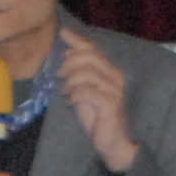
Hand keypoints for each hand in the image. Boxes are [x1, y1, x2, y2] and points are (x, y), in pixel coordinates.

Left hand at [55, 27, 136, 175]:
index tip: (62, 33)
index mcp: (110, 71)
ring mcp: (114, 89)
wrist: (112, 142)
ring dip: (69, 82)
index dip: (77, 40)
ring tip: (66, 93)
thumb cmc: (97, 117)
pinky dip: (74, 94)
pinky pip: (86, 91)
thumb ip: (78, 74)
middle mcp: (115, 76)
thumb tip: (66, 55)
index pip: (93, 49)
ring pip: (85, 73)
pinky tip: (70, 101)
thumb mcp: (84, 91)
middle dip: (69, 63)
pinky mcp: (110, 103)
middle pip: (88, 57)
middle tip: (60, 76)